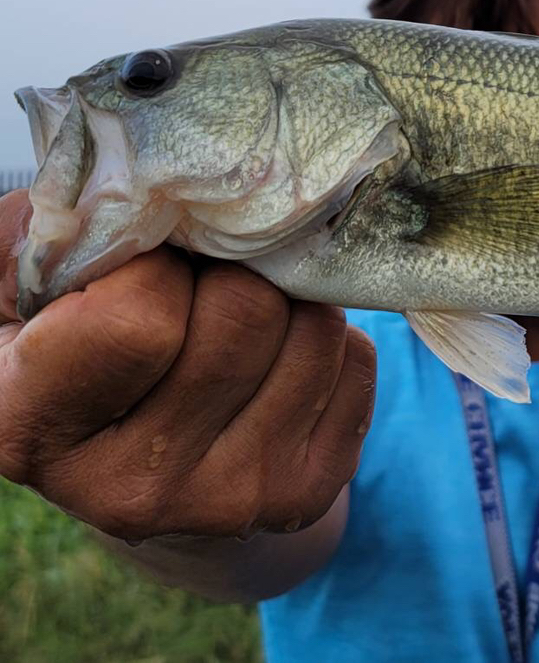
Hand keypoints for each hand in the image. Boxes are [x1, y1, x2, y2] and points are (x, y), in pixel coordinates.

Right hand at [0, 189, 375, 541]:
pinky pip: (357, 361)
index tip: (145, 270)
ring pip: (314, 330)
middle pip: (247, 314)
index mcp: (32, 428)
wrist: (139, 461)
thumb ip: (57, 236)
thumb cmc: (76, 343)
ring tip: (241, 319)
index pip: (141, 321)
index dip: (156, 268)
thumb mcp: (26, 288)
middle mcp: (128, 489)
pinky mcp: (302, 495)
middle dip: (232, 274)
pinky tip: (277, 359)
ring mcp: (226, 501)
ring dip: (288, 302)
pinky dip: (327, 339)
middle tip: (205, 286)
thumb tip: (141, 186)